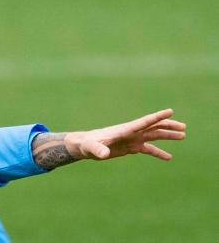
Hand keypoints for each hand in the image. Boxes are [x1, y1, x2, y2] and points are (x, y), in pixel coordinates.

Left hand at [64, 108, 185, 160]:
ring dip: (167, 136)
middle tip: (183, 127)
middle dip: (168, 126)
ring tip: (183, 136)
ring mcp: (132, 139)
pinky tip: (168, 157)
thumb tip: (104, 155)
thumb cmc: (88, 145)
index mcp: (125, 130)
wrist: (85, 146)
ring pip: (154, 136)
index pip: (144, 122)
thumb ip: (99, 150)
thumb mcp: (93, 148)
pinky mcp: (131, 147)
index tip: (170, 111)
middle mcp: (131, 132)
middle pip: (153, 127)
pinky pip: (148, 149)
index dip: (157, 116)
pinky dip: (158, 152)